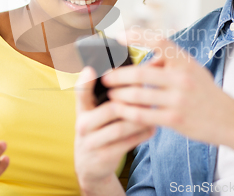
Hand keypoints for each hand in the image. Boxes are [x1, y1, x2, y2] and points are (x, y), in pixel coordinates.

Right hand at [74, 67, 154, 188]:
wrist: (89, 165)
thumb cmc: (99, 129)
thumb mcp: (96, 112)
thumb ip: (110, 94)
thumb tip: (138, 73)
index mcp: (82, 109)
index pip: (80, 92)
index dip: (84, 81)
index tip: (91, 69)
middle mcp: (83, 124)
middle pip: (111, 109)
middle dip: (133, 102)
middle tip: (148, 96)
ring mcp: (92, 142)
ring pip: (121, 127)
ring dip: (141, 119)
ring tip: (153, 112)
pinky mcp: (104, 156)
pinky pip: (127, 143)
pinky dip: (142, 134)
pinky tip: (152, 128)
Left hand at [103, 39, 233, 145]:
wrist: (231, 120)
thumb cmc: (207, 94)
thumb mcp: (194, 71)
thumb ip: (171, 64)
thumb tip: (147, 60)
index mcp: (185, 62)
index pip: (159, 41)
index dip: (137, 36)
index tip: (118, 37)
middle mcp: (182, 78)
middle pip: (140, 72)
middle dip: (117, 75)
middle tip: (104, 77)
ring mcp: (179, 99)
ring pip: (138, 94)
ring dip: (118, 94)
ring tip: (109, 94)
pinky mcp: (175, 120)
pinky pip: (143, 114)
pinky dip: (127, 112)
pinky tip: (118, 110)